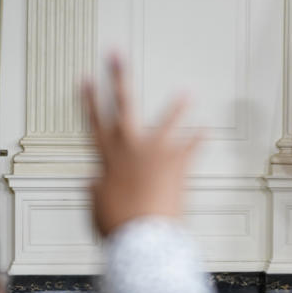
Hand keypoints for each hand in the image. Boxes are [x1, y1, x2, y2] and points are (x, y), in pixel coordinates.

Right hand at [82, 54, 202, 236]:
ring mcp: (155, 154)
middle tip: (117, 54)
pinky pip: (191, 148)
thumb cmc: (119, 227)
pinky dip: (199, 140)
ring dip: (176, 107)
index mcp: (107, 158)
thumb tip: (91, 182)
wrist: (143, 238)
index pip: (94, 122)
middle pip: (122, 105)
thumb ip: (95, 190)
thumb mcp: (96, 207)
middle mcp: (130, 149)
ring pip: (165, 122)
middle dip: (118, 76)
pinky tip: (205, 131)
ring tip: (185, 93)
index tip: (86, 78)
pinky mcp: (178, 165)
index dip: (88, 98)